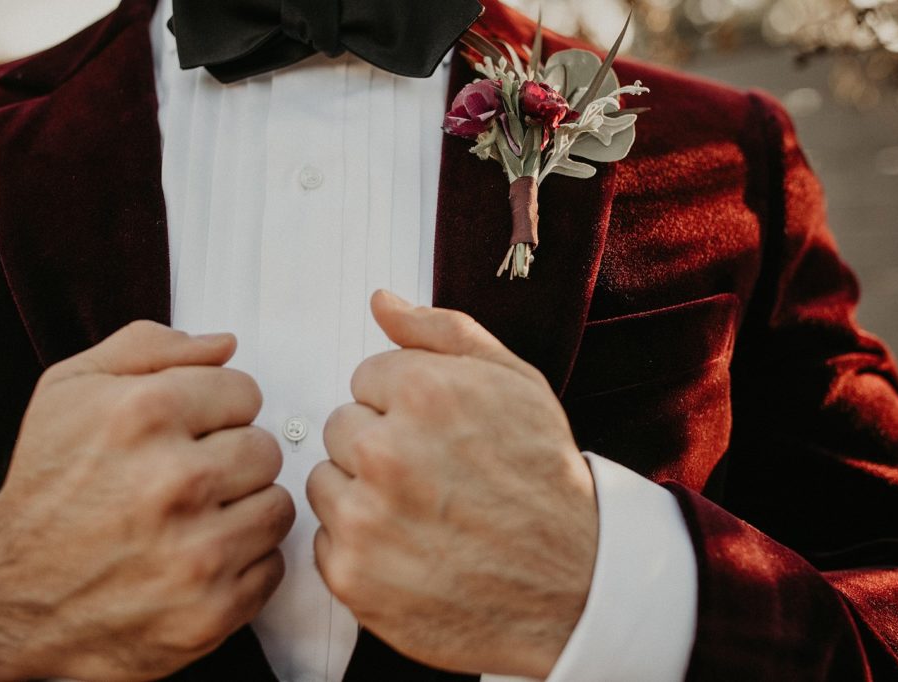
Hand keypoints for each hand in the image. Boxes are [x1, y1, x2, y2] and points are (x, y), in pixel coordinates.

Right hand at [0, 321, 294, 681]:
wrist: (12, 596)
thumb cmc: (48, 485)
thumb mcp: (71, 389)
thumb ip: (150, 347)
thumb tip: (226, 344)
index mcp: (144, 415)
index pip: (245, 390)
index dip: (216, 409)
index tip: (188, 430)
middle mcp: (174, 483)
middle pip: (266, 449)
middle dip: (232, 458)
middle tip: (187, 477)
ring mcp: (196, 554)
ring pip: (277, 507)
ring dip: (243, 510)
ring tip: (193, 517)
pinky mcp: (210, 612)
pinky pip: (272, 566)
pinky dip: (243, 564)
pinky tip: (196, 558)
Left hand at [307, 291, 597, 677]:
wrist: (572, 582)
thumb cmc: (542, 477)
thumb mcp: (514, 381)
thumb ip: (441, 331)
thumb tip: (381, 302)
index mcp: (423, 393)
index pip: (365, 377)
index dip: (404, 404)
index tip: (439, 432)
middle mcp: (386, 453)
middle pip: (341, 427)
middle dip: (378, 444)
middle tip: (432, 475)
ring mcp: (365, 519)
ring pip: (325, 482)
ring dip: (361, 494)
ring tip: (422, 514)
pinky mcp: (352, 576)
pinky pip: (326, 540)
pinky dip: (360, 548)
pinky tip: (410, 552)